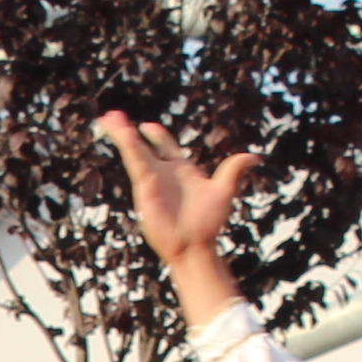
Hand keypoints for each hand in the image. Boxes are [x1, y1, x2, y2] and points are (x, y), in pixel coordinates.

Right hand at [95, 114, 259, 317]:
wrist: (194, 245)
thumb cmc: (208, 222)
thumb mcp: (224, 190)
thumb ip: (234, 169)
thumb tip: (255, 157)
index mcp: (180, 170)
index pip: (165, 146)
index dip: (156, 135)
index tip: (147, 125)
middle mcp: (162, 173)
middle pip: (141, 146)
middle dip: (127, 131)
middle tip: (112, 116)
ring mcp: (151, 179)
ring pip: (134, 150)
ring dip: (121, 134)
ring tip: (107, 118)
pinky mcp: (145, 186)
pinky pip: (136, 161)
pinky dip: (129, 146)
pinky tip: (122, 133)